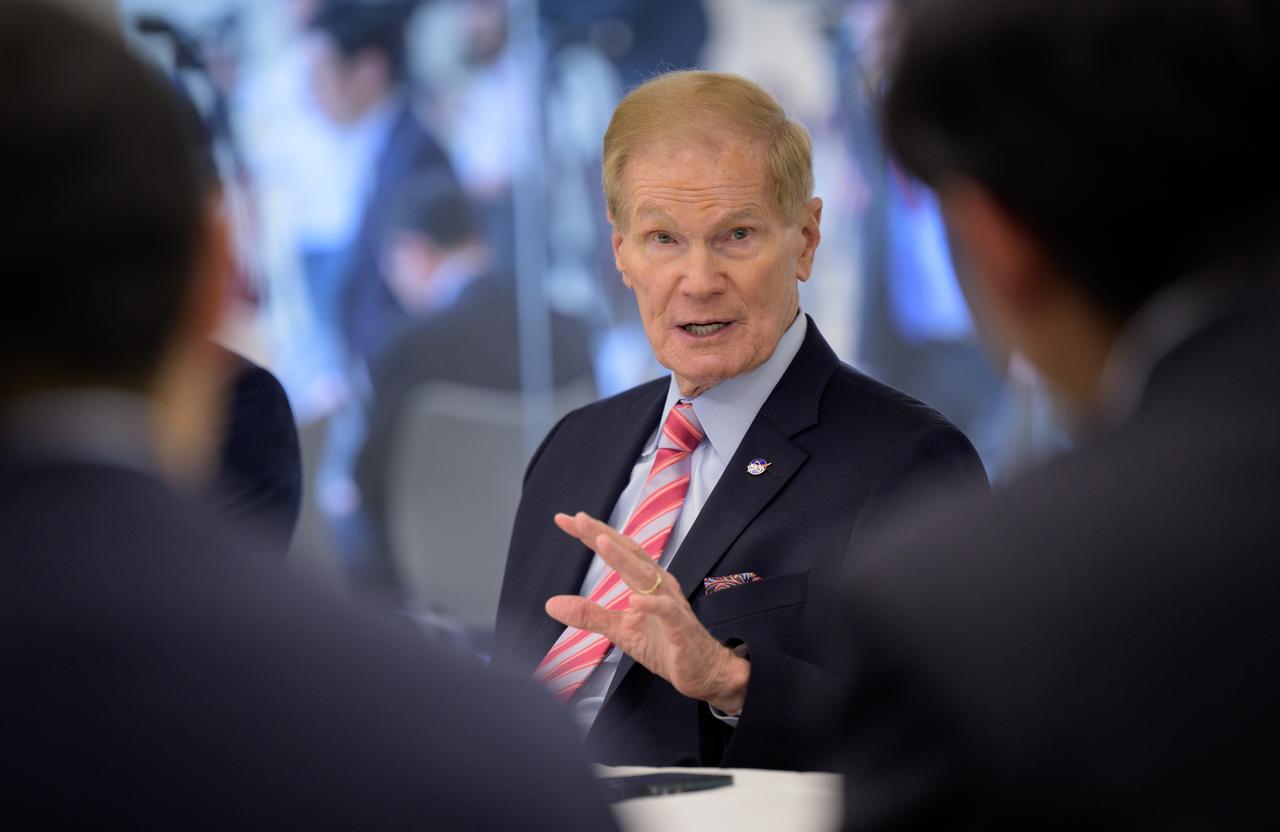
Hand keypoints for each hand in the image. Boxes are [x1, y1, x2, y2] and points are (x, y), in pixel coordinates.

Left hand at [545, 511, 750, 714]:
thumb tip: (550, 604)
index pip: (616, 550)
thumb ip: (588, 614)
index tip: (564, 519)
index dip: (591, 534)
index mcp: (644, 580)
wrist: (701, 670)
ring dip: (623, 559)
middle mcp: (658, 584)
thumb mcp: (619, 629)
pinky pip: (666, 611)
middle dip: (603, 535)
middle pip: (629, 553)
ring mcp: (670, 602)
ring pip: (645, 575)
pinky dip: (651, 605)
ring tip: (602, 543)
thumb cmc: (663, 643)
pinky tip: (633, 600)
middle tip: (577, 519)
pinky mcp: (680, 626)